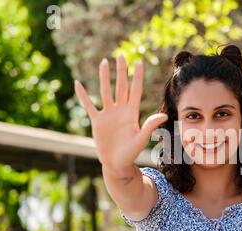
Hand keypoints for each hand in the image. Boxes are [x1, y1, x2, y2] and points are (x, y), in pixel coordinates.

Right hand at [75, 55, 167, 171]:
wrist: (117, 163)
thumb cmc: (132, 153)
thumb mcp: (141, 138)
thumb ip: (150, 126)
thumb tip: (164, 116)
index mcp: (132, 113)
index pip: (135, 90)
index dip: (137, 77)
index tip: (139, 62)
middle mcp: (120, 110)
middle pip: (121, 86)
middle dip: (121, 71)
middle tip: (121, 55)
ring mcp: (108, 114)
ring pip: (106, 92)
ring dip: (104, 77)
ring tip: (104, 62)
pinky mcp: (97, 121)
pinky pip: (89, 105)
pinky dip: (83, 96)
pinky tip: (78, 84)